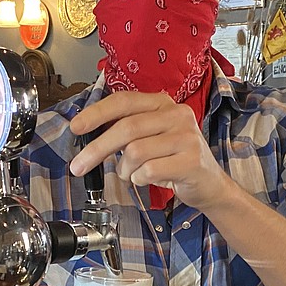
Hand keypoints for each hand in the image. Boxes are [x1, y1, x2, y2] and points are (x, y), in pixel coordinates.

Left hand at [68, 92, 233, 210]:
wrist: (210, 184)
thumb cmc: (174, 160)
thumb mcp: (152, 137)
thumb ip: (127, 130)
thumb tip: (88, 133)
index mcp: (163, 104)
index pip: (124, 101)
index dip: (97, 113)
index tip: (75, 127)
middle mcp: (177, 115)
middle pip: (126, 128)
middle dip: (97, 149)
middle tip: (78, 166)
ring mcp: (187, 137)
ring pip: (135, 152)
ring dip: (124, 170)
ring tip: (131, 174)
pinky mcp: (191, 161)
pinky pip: (149, 171)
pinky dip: (139, 180)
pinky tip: (147, 180)